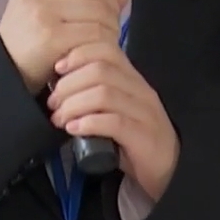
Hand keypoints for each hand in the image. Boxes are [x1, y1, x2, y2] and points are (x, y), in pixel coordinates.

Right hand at [0, 0, 122, 91]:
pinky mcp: (51, 36)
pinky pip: (94, 33)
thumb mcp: (43, 6)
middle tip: (112, 25)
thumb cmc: (27, 41)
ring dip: (112, 28)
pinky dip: (104, 43)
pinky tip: (98, 52)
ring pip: (100, 9)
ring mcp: (43, 10)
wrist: (2, 72)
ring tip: (106, 40)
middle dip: (113, 7)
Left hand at [47, 42, 178, 200]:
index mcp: (133, 78)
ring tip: (59, 118)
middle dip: (69, 84)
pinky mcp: (144, 137)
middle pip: (100, 71)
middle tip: (53, 103)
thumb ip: (95, 92)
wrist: (166, 169)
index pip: (107, 50)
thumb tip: (59, 84)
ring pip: (104, 94)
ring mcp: (145, 113)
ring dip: (73, 105)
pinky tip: (73, 129)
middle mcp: (141, 90)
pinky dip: (88, 123)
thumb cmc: (133, 138)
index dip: (78, 55)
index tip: (57, 69)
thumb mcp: (114, 108)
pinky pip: (113, 123)